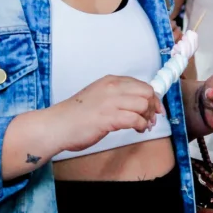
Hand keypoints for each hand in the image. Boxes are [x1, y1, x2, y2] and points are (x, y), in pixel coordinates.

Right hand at [50, 75, 164, 152]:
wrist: (57, 125)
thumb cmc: (76, 115)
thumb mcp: (98, 95)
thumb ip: (116, 95)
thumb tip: (138, 103)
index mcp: (110, 81)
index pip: (141, 84)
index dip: (152, 97)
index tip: (156, 107)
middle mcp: (112, 88)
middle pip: (146, 92)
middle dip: (153, 106)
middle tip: (151, 118)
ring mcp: (110, 102)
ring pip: (143, 104)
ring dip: (148, 117)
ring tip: (143, 126)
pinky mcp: (108, 118)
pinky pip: (135, 119)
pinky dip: (140, 126)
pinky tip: (137, 130)